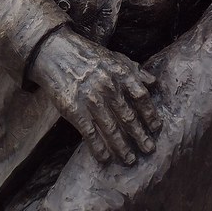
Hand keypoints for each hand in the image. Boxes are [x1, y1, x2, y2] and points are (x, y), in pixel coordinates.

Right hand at [28, 27, 160, 164]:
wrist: (55, 52)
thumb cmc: (88, 56)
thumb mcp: (114, 57)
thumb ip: (134, 70)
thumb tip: (153, 83)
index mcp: (120, 72)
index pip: (141, 97)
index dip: (150, 114)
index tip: (156, 128)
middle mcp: (108, 86)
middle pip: (128, 117)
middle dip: (140, 136)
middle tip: (149, 150)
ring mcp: (90, 99)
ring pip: (111, 129)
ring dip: (122, 147)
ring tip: (130, 159)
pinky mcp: (73, 109)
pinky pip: (90, 133)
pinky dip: (98, 148)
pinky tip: (105, 158)